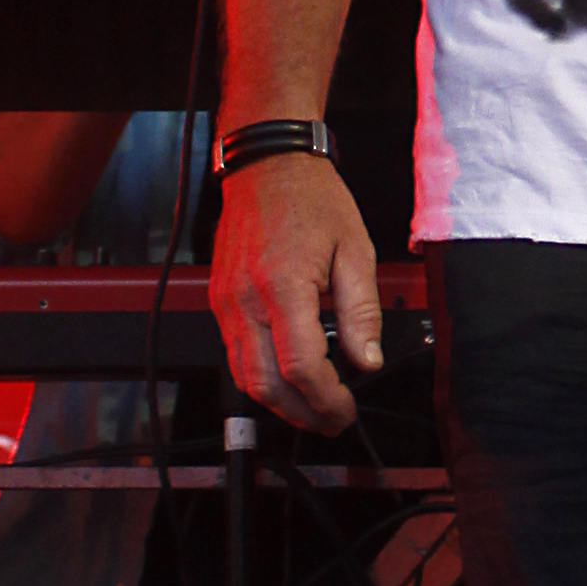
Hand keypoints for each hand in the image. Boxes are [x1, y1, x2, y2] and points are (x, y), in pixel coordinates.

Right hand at [209, 156, 381, 433]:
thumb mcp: (356, 249)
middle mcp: (246, 300)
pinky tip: (288, 379)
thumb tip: (367, 361)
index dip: (326, 399)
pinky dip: (260, 377)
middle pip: (265, 384)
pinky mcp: (219, 301)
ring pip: (243, 376)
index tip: (346, 410)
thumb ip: (362, 311)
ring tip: (313, 408)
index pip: (300, 366)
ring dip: (278, 403)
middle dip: (300, 413)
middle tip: (332, 421)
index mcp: (283, 286)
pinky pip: (234, 354)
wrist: (266, 165)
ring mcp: (226, 302)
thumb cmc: (312, 198)